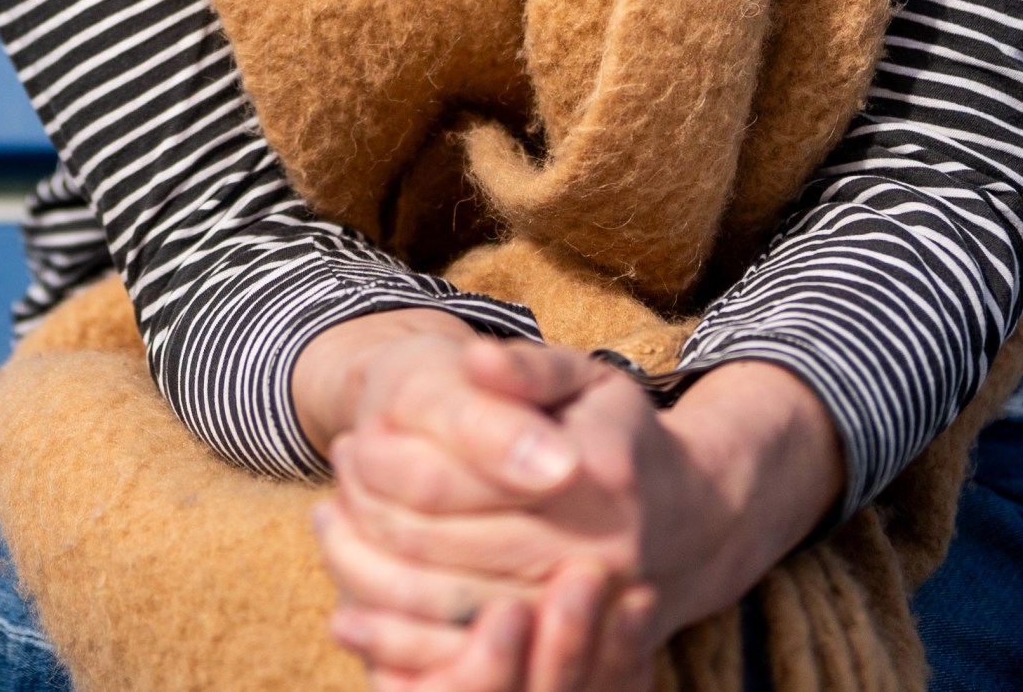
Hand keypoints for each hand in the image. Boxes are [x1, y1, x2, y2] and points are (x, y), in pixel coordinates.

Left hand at [305, 342, 843, 691]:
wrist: (695, 518)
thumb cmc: (620, 435)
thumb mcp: (586, 379)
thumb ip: (529, 367)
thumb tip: (478, 362)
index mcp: (599, 477)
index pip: (465, 481)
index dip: (394, 466)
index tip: (350, 445)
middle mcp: (599, 555)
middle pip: (452, 553)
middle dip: (377, 528)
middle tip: (327, 500)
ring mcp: (587, 615)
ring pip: (457, 613)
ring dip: (381, 586)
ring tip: (331, 540)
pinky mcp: (574, 657)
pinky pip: (478, 661)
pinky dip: (410, 646)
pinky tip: (357, 617)